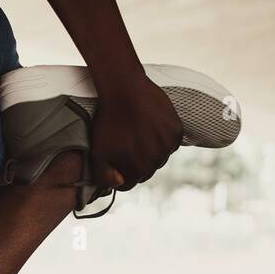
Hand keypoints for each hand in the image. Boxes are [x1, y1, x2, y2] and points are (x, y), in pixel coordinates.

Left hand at [90, 72, 184, 192]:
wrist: (124, 89)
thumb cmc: (108, 121)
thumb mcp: (98, 152)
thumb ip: (104, 176)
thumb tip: (120, 184)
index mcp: (137, 170)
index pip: (129, 183)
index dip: (119, 171)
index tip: (116, 157)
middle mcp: (156, 162)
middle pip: (145, 171)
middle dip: (135, 161)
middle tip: (126, 141)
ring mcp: (168, 147)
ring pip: (159, 158)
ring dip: (150, 150)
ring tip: (138, 132)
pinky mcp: (177, 132)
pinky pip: (170, 143)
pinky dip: (162, 138)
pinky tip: (150, 125)